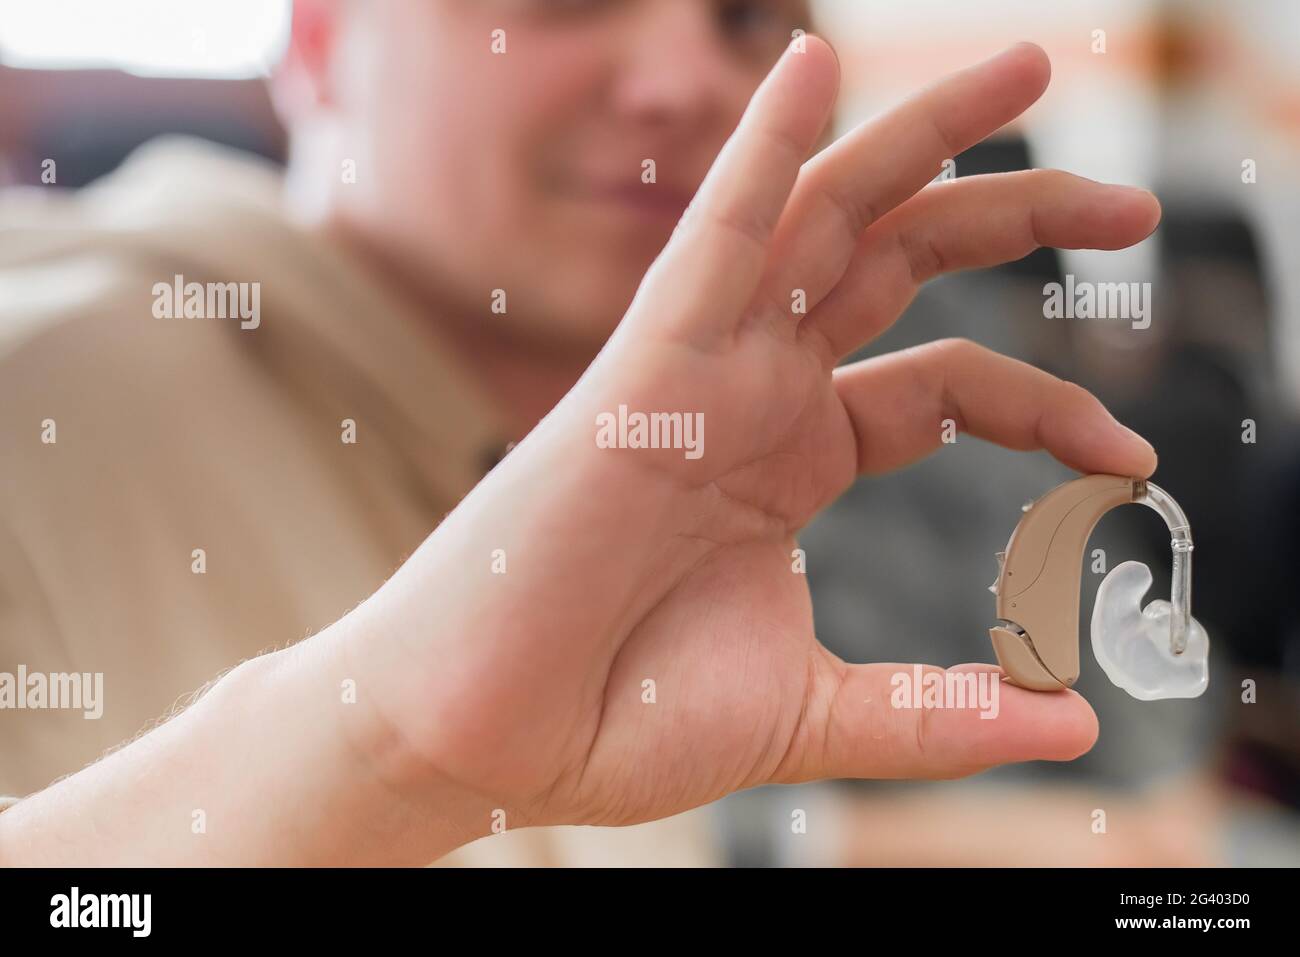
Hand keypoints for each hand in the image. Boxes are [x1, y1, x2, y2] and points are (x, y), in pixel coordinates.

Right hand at [338, 39, 1160, 839]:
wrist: (493, 742)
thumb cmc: (620, 719)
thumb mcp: (815, 713)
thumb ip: (939, 714)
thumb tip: (1074, 722)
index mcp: (791, 461)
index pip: (944, 386)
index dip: (1049, 403)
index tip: (1128, 460)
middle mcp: (754, 397)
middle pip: (898, 266)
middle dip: (1013, 219)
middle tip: (1131, 212)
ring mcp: (701, 374)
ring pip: (824, 219)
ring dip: (923, 138)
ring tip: (1027, 68)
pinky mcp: (643, 374)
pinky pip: (712, 238)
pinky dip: (762, 152)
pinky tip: (812, 66)